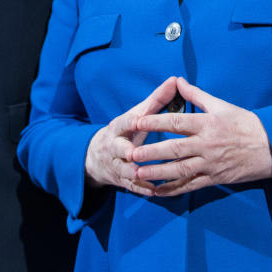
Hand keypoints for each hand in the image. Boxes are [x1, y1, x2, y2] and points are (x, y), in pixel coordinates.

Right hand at [84, 76, 178, 195]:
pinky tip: (156, 191)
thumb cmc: (125, 131)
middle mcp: (114, 147)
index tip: (137, 122)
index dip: (130, 122)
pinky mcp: (121, 180)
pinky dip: (143, 189)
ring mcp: (116, 164)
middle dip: (126, 152)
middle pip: (119, 149)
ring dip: (136, 174)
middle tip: (135, 154)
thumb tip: (175, 80)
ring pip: (125, 170)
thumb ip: (156, 100)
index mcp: (118, 128)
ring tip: (150, 176)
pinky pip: (132, 186)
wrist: (96, 156)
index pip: (123, 123)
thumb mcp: (135, 115)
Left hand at [130, 77, 271, 195]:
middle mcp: (207, 144)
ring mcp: (210, 163)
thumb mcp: (222, 105)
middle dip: (151, 152)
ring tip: (138, 174)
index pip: (176, 122)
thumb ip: (197, 94)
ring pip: (180, 170)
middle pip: (174, 148)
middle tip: (131, 154)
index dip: (155, 122)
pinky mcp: (215, 178)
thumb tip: (177, 80)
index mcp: (208, 123)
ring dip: (158, 173)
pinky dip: (173, 189)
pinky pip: (191, 185)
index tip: (137, 122)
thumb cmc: (246, 123)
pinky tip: (158, 191)